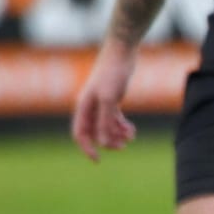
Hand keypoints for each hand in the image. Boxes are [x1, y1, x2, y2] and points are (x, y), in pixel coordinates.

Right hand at [71, 39, 138, 160]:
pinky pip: (114, 119)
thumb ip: (105, 121)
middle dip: (108, 141)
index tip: (98, 160)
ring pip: (106, 127)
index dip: (87, 148)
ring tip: (131, 136)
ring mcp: (101, 103)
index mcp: (83, 107)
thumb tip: (102, 142)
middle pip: (95, 133)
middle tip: (123, 146)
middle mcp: (89, 107)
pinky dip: (122, 126)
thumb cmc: (112, 73)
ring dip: (117, 135)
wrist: (122, 53)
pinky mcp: (112, 99)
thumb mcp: (109, 99)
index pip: (80, 134)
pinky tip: (132, 130)